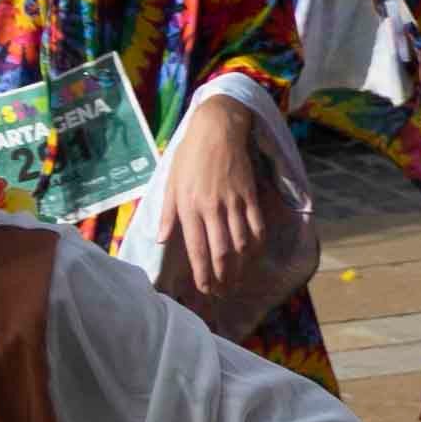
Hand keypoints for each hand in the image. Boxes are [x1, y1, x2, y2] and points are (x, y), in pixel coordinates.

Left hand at [153, 96, 275, 307]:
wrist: (218, 128)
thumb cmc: (191, 155)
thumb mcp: (171, 182)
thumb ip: (168, 213)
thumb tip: (162, 240)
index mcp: (189, 206)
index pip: (197, 248)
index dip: (202, 273)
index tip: (204, 289)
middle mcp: (212, 208)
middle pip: (221, 252)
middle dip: (222, 277)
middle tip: (222, 293)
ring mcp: (233, 202)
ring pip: (240, 243)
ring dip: (240, 266)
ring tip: (236, 281)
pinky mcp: (250, 195)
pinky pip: (257, 226)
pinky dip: (257, 244)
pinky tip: (254, 255)